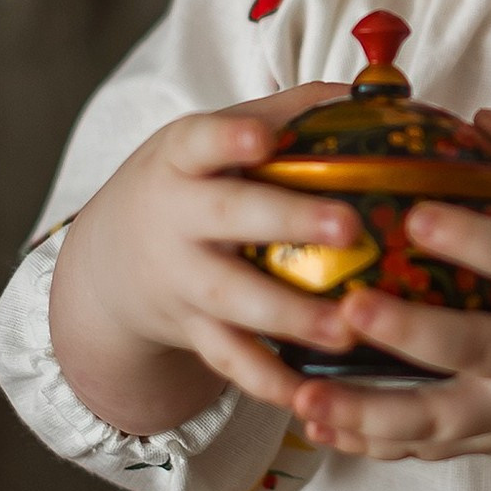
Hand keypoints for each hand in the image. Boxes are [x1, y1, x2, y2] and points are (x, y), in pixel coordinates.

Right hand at [48, 84, 363, 432]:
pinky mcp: (194, 334)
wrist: (110, 263)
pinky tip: (317, 399)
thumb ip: (289, 112)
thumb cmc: (191, 183)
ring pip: (234, 301)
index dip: (228, 141)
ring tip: (348, 327)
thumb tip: (380, 91)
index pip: (199, 142)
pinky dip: (272, 383)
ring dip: (292, 317)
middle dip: (287, 222)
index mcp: (182, 161)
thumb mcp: (213, 138)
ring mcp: (183, 282)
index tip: (263, 139)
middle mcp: (178, 220)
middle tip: (349, 226)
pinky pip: (233, 363)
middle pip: (229, 219)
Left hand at [284, 111, 490, 464]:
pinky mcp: (481, 441)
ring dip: (367, 411)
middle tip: (349, 308)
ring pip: (435, 419)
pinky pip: (419, 448)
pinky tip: (313, 420)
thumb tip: (478, 117)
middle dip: (410, 333)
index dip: (474, 241)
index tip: (416, 216)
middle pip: (473, 349)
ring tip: (304, 391)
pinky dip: (367, 441)